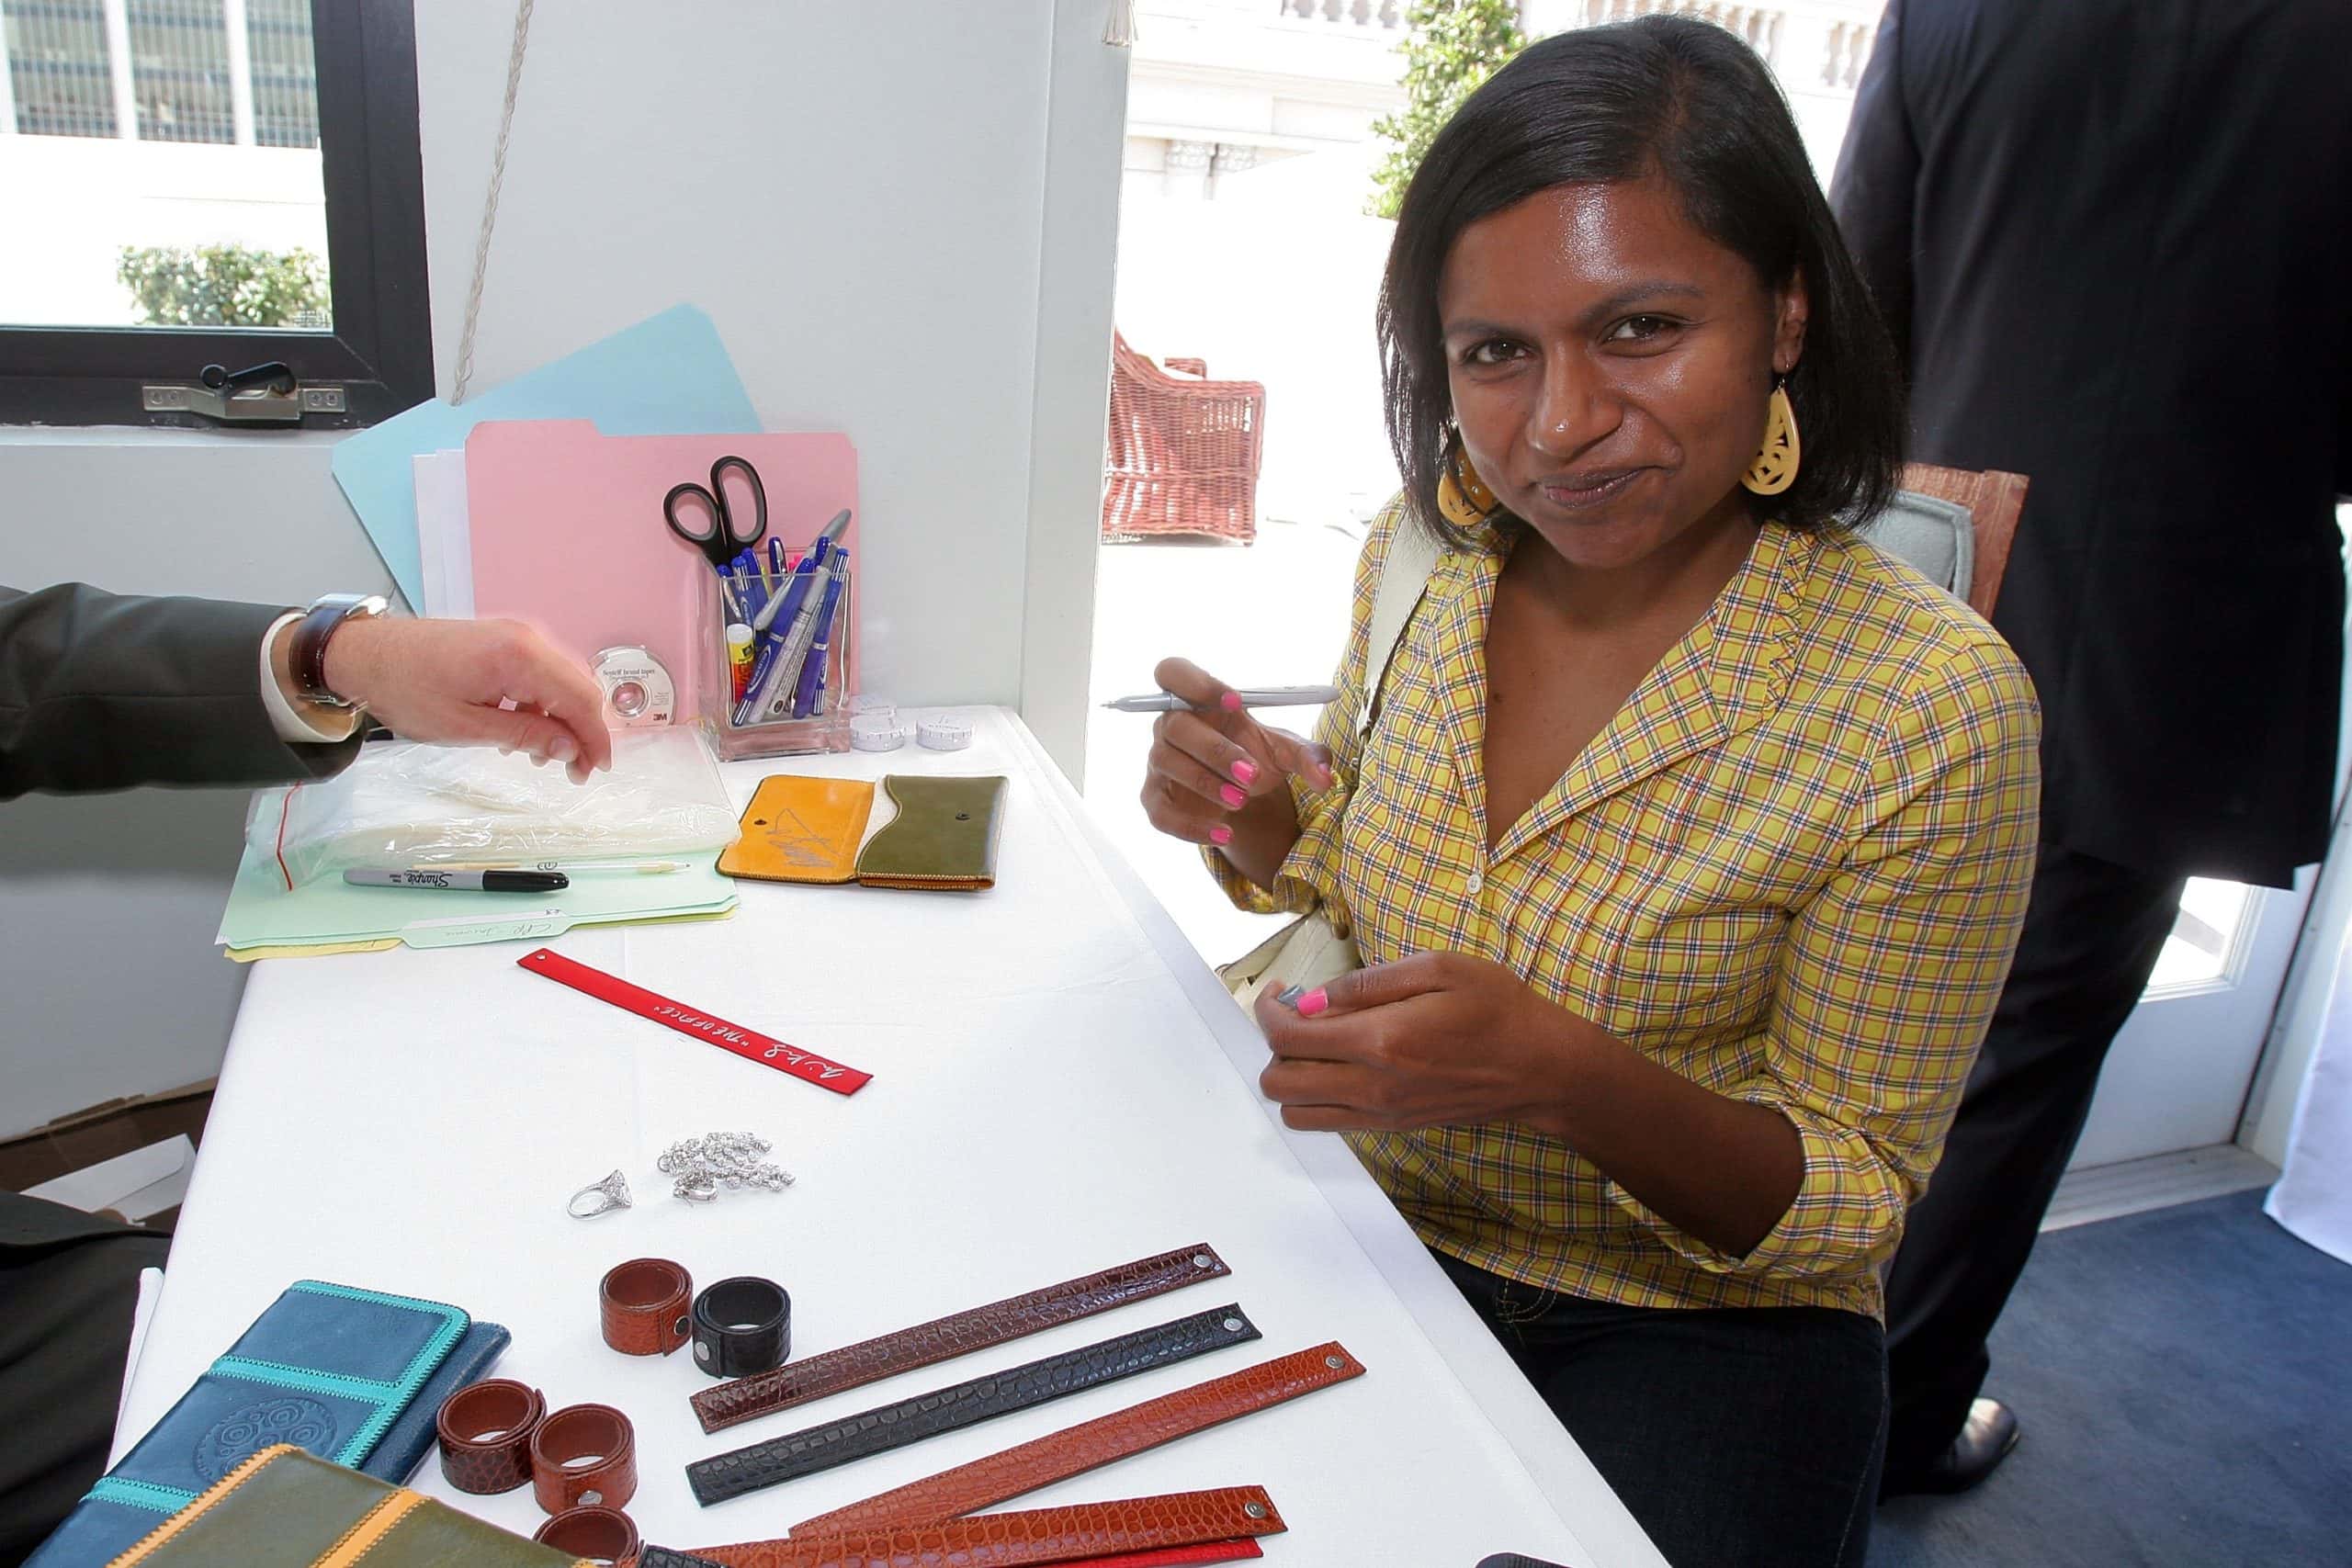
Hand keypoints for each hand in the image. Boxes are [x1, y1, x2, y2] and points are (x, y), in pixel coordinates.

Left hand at [310, 617, 614, 784]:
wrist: (365, 653)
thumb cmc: (406, 689)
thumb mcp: (467, 727)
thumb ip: (526, 736)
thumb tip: (569, 749)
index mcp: (519, 657)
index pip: (581, 699)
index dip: (595, 737)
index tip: (597, 768)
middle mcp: (526, 638)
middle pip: (579, 687)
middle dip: (582, 731)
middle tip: (572, 770)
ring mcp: (516, 635)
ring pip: (562, 681)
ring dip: (562, 719)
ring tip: (541, 756)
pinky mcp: (503, 639)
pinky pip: (540, 672)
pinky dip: (542, 703)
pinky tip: (522, 731)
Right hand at [1139, 656, 1335, 849]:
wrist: (1242, 794)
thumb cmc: (1255, 756)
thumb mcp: (1285, 751)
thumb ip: (1308, 756)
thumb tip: (1325, 777)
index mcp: (1198, 701)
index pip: (1173, 672)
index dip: (1196, 682)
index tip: (1235, 702)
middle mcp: (1170, 726)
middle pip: (1174, 725)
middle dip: (1214, 750)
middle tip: (1251, 774)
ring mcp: (1159, 763)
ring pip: (1168, 764)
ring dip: (1206, 784)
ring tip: (1242, 802)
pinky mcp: (1155, 800)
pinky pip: (1161, 812)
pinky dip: (1192, 826)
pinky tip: (1224, 834)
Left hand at [1254, 951, 1588, 1132]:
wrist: (1541, 1068)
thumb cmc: (1498, 1009)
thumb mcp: (1439, 968)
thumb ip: (1369, 983)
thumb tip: (1315, 997)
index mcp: (1380, 1041)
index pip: (1289, 1037)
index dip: (1269, 1011)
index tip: (1280, 991)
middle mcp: (1372, 1086)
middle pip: (1279, 1082)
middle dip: (1273, 1045)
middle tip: (1296, 1015)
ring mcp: (1380, 1113)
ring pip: (1296, 1113)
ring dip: (1291, 1076)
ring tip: (1316, 1043)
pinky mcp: (1391, 1127)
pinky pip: (1329, 1124)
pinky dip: (1315, 1098)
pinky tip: (1341, 1064)